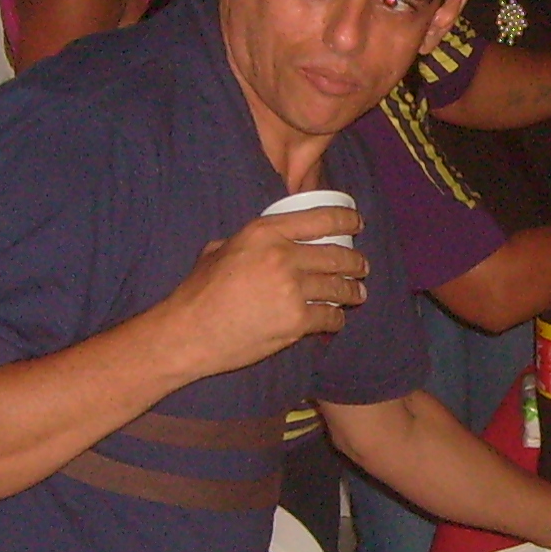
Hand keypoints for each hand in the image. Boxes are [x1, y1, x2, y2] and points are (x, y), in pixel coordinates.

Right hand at [167, 210, 367, 373]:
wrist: (188, 333)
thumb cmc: (197, 292)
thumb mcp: (218, 251)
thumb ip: (245, 241)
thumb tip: (262, 241)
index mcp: (265, 232)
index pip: (321, 218)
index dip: (347, 219)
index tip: (357, 223)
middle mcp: (283, 256)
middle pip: (337, 255)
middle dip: (356, 262)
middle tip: (362, 266)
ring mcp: (292, 290)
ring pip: (339, 288)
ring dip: (353, 291)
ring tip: (358, 294)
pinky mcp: (296, 322)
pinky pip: (330, 317)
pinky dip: (336, 319)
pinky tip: (336, 319)